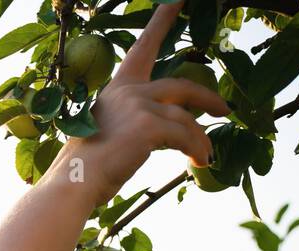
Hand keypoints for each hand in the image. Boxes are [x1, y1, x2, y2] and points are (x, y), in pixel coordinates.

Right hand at [55, 0, 229, 208]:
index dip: (162, 20)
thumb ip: (133, 122)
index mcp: (117, 88)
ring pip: (186, 118)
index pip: (144, 47)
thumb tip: (163, 132)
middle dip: (207, 97)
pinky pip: (185, 135)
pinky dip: (196, 149)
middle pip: (181, 86)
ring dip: (201, 139)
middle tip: (225, 109)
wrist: (74, 182)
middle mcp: (129, 91)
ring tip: (205, 158)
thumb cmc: (86, 167)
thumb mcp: (109, 133)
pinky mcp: (148, 125)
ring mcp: (139, 106)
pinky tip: (198, 163)